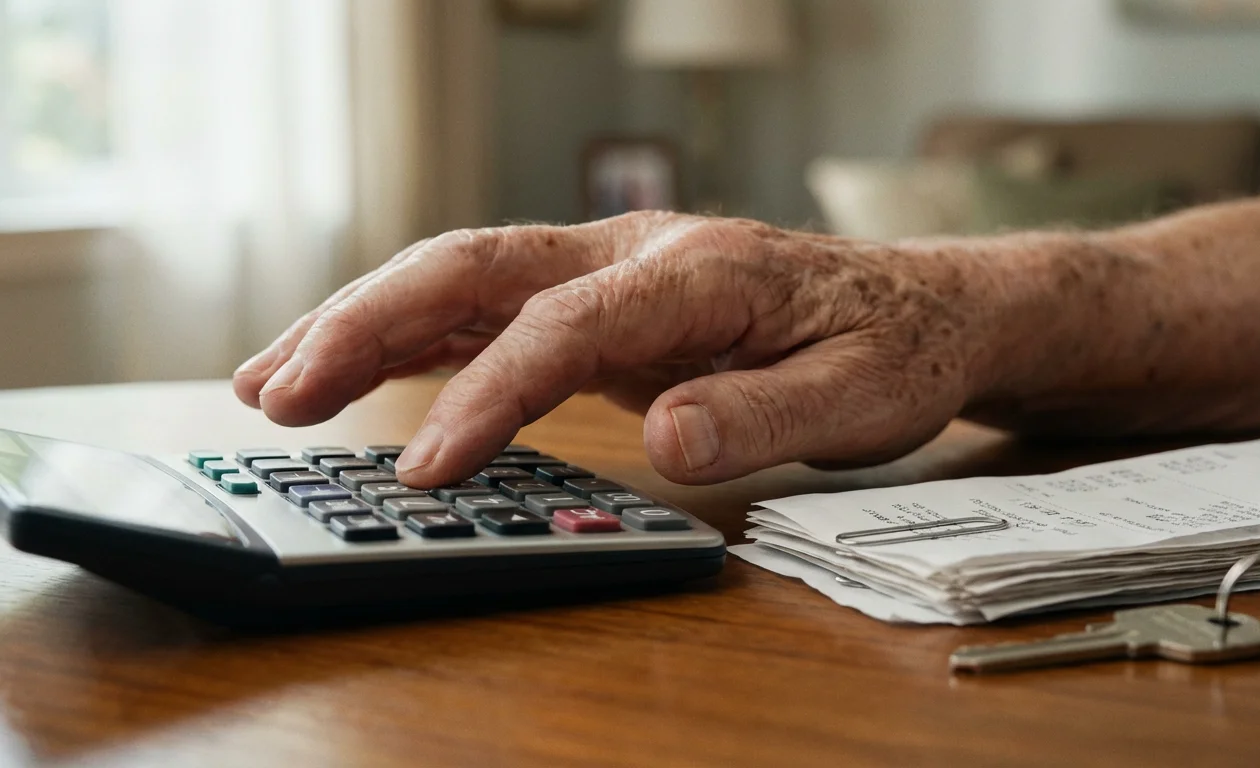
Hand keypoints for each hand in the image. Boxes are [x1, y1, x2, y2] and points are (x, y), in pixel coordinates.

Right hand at [232, 211, 997, 485]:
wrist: (922, 307)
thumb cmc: (894, 347)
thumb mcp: (858, 396)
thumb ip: (762, 416)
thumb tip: (666, 441)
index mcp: (696, 272)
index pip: (563, 325)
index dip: (486, 394)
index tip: (428, 467)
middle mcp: (636, 255)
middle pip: (476, 267)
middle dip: (366, 324)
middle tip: (279, 392)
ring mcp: (612, 273)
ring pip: (464, 278)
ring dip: (364, 322)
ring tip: (275, 382)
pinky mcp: (605, 302)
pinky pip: (490, 308)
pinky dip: (414, 337)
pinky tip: (356, 369)